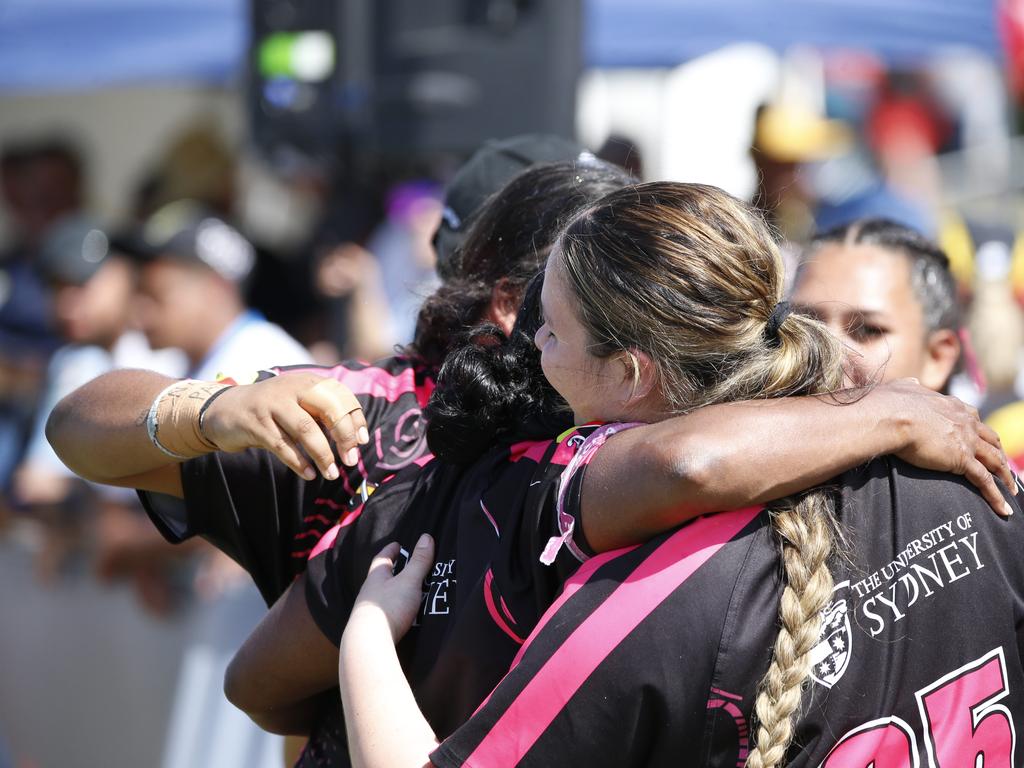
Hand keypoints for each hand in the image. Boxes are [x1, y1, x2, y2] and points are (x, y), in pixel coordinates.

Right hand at [201, 373, 368, 480]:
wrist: (224, 410)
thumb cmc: (272, 411)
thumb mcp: (298, 404)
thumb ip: (322, 415)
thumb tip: (355, 440)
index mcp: (307, 382)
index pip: (340, 396)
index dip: (355, 419)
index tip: (362, 441)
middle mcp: (292, 388)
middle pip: (327, 408)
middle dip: (343, 436)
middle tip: (350, 459)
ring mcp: (272, 404)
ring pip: (305, 429)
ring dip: (322, 454)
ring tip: (331, 473)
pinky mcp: (255, 423)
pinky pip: (282, 445)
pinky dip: (298, 462)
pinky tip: (309, 474)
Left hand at [350, 535, 433, 643]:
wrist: (369, 643)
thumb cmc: (388, 607)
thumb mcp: (408, 581)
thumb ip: (418, 562)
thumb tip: (426, 537)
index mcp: (376, 578)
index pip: (382, 559)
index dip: (390, 551)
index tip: (397, 544)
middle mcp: (369, 593)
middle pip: (380, 578)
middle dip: (391, 571)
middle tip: (403, 565)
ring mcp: (370, 611)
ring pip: (382, 596)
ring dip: (392, 592)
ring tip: (406, 591)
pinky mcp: (374, 628)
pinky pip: (385, 613)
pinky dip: (394, 609)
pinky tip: (401, 615)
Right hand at [884, 379, 1015, 515]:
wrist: (891, 416)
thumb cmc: (889, 403)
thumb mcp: (902, 388)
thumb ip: (910, 387)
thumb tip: (911, 382)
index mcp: (951, 405)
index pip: (973, 418)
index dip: (979, 430)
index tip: (981, 439)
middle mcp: (964, 421)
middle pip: (990, 439)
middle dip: (998, 452)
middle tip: (1002, 464)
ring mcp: (966, 440)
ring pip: (995, 460)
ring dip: (1006, 476)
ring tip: (1012, 489)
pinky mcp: (962, 459)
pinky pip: (984, 481)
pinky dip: (996, 496)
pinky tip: (1003, 509)